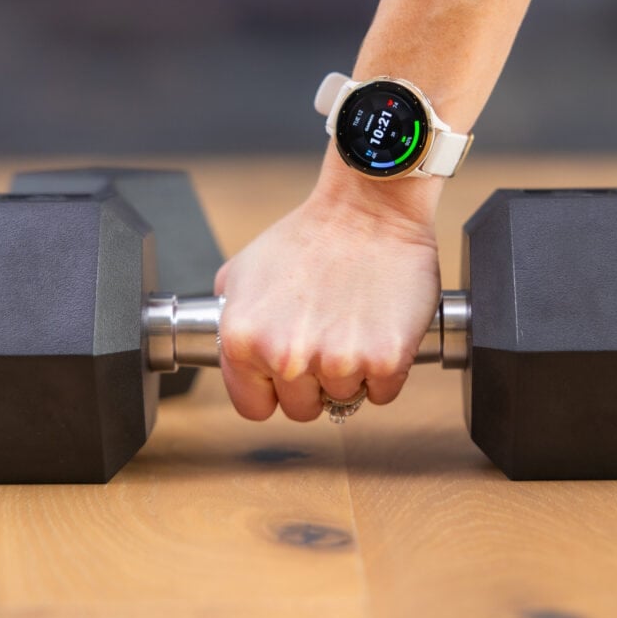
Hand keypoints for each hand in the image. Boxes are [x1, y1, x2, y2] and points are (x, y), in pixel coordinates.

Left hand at [214, 155, 442, 420]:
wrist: (369, 208)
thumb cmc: (310, 234)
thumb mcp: (243, 271)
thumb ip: (230, 317)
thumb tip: (232, 349)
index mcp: (244, 339)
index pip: (254, 407)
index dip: (272, 390)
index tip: (286, 373)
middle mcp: (287, 357)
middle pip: (301, 409)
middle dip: (313, 382)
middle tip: (326, 336)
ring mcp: (338, 361)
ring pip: (344, 400)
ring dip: (350, 373)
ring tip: (352, 324)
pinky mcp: (386, 359)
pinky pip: (383, 392)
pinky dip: (384, 370)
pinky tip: (377, 329)